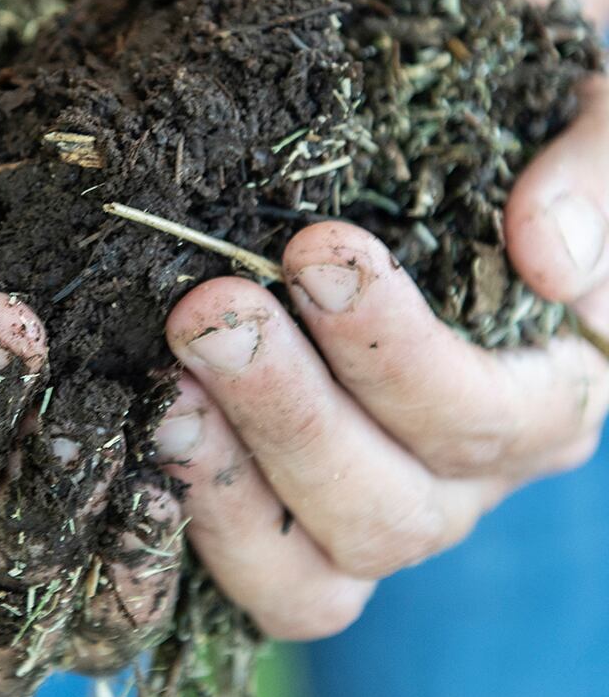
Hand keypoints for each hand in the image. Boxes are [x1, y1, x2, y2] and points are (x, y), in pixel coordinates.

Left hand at [159, 75, 608, 640]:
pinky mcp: (279, 532)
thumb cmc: (509, 141)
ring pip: (311, 571)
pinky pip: (250, 578)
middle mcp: (460, 483)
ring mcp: (364, 516)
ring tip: (163, 386)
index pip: (488, 419)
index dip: (397, 349)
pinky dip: (189, 527)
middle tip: (209, 312)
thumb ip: (595, 174)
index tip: (317, 248)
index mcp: (545, 398)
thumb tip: (549, 259)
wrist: (416, 161)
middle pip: (388, 509)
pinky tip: (133, 433)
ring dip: (227, 481)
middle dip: (289, 411)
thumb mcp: (589, 118)